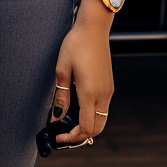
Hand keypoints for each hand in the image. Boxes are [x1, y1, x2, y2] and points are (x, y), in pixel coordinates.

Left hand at [52, 1, 112, 144]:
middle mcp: (103, 94)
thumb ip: (61, 96)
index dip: (72, 137)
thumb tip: (56, 117)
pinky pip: (103, 108)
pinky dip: (93, 116)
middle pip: (96, 128)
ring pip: (101, 120)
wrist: (94, 28)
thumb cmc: (76, 45)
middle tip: (64, 134)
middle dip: (81, 136)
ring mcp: (108, 90)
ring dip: (88, 127)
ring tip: (69, 124)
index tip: (58, 137)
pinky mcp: (109, 85)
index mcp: (90, 92)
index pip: (86, 127)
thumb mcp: (62, 69)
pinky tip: (79, 110)